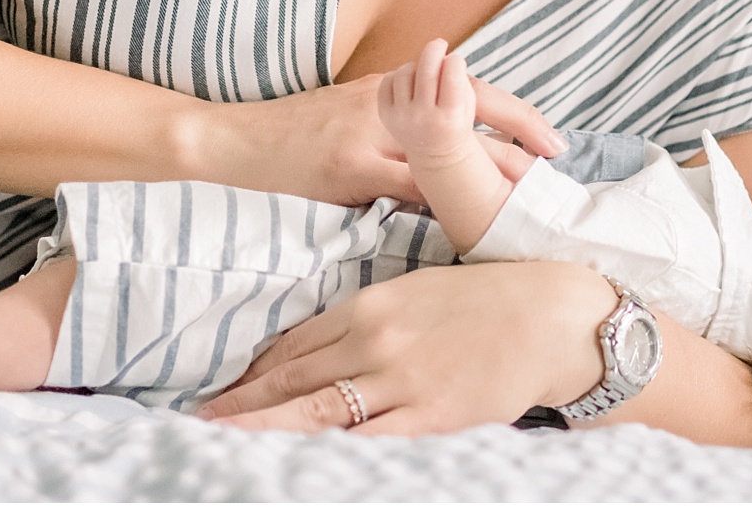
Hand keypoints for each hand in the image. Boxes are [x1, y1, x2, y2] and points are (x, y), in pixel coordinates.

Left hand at [194, 261, 617, 434]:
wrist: (554, 316)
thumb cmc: (491, 300)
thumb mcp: (420, 291)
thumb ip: (371, 317)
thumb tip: (321, 347)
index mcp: (372, 303)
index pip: (294, 343)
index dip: (252, 372)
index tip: (221, 392)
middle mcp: (375, 338)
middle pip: (291, 378)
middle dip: (241, 404)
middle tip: (197, 422)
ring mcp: (399, 379)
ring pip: (313, 410)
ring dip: (261, 428)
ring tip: (218, 442)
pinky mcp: (428, 416)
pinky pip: (363, 439)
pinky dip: (321, 449)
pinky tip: (291, 460)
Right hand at [221, 65, 565, 207]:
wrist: (232, 142)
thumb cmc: (294, 137)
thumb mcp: (352, 112)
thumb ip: (401, 123)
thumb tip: (454, 145)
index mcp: (392, 87)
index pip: (468, 90)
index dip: (516, 116)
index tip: (554, 143)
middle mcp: (387, 100)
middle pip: (470, 113)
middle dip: (519, 143)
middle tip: (559, 169)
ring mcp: (369, 132)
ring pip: (448, 154)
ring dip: (491, 177)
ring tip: (531, 200)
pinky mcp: (349, 167)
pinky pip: (408, 187)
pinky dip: (442, 203)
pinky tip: (470, 220)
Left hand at [377, 39, 476, 161]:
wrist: (436, 156)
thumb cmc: (457, 122)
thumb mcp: (468, 105)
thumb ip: (460, 80)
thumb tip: (441, 56)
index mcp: (450, 116)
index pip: (452, 72)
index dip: (455, 60)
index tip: (456, 61)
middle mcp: (423, 118)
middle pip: (426, 68)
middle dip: (434, 49)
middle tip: (439, 44)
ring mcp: (401, 117)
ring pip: (405, 72)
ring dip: (416, 64)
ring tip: (424, 70)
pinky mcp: (385, 115)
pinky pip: (387, 81)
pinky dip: (397, 75)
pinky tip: (409, 81)